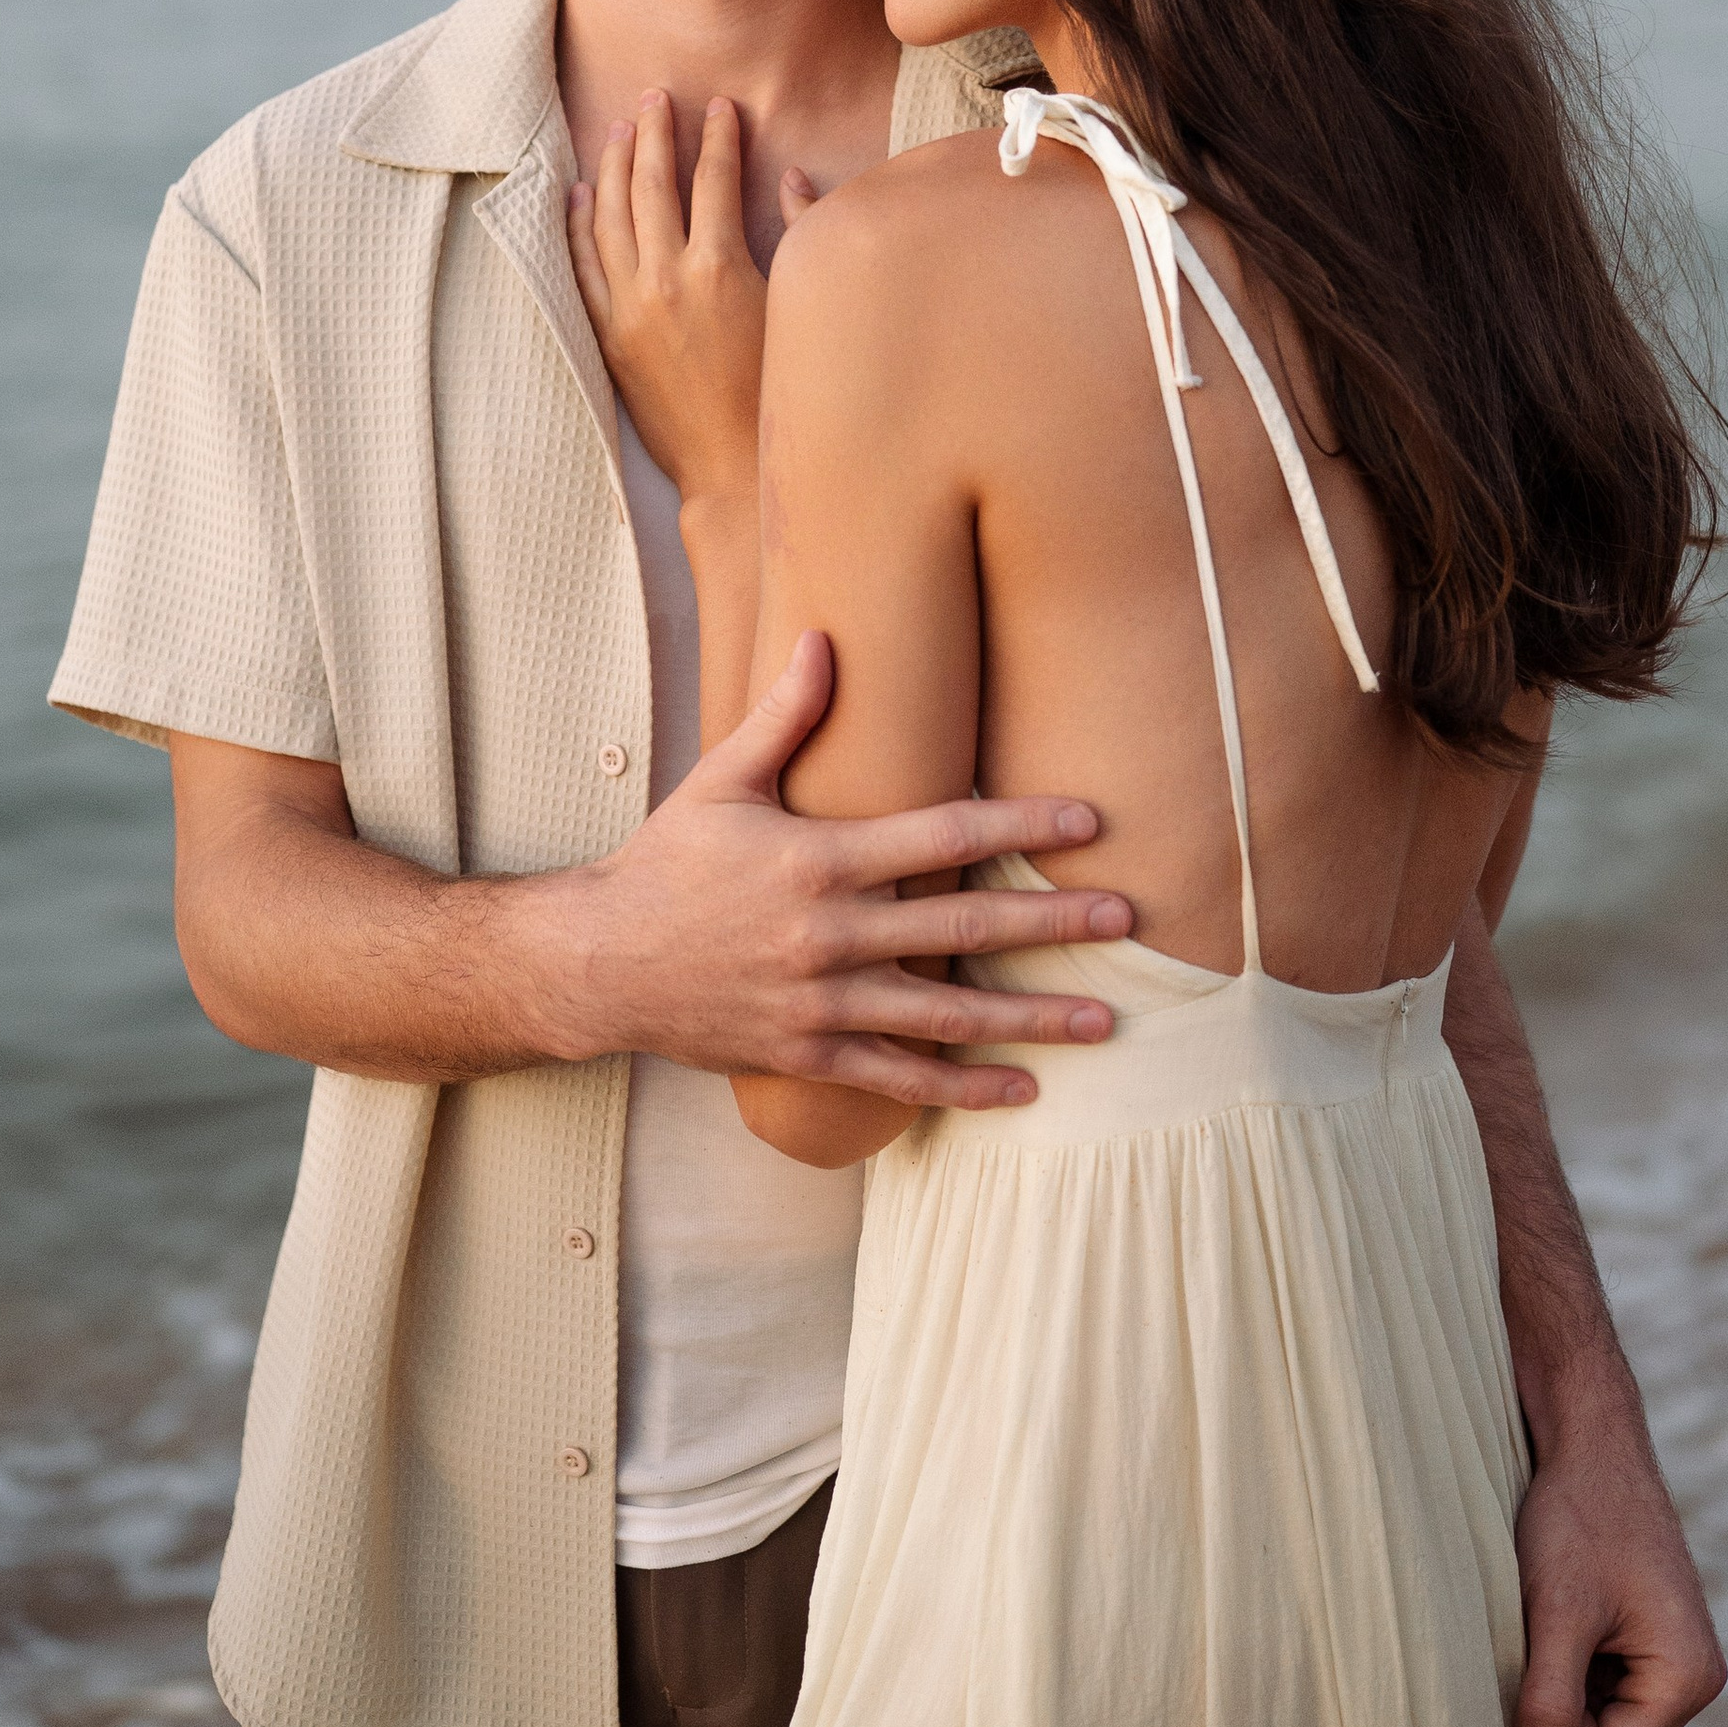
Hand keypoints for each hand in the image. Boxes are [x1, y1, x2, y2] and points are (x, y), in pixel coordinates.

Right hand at [534, 631, 1131, 1104]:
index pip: (941, 837)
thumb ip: (785, 716)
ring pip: (945, 1015)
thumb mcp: (722, 780)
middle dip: (1053, 924)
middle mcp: (827, 935)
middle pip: (963, 929)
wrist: (599, 962)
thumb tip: (824, 635)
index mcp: (818, 859)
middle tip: (1128, 919)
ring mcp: (820, 1003)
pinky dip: (963, 1086)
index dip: (1021, 827)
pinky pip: (897, 1076)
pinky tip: (1022, 1090)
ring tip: (1104, 1022)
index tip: (1089, 820)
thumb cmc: (666, 862)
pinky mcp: (808, 1054)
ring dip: (1031, 1021)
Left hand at [565, 91, 814, 500]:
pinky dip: (577, 226)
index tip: (720, 106)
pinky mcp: (609, 337)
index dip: (718, 138)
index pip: (713, 180)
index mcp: (720, 267)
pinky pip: (582, 268)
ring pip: (610, 218)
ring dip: (614, 167)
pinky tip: (578, 194)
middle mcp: (667, 279)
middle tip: (655, 95)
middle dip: (655, 134)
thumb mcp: (799, 305)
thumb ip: (800, 233)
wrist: (735, 466)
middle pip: (652, 186)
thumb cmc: (780, 391)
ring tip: (618, 129)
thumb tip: (795, 178)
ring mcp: (631, 307)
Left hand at [1509, 1367, 1725, 1726]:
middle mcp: (1697, 1677)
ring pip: (1603, 1719)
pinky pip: (1606, 1686)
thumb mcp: (1555, 1614)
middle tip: (1545, 1631)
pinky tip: (1567, 1607)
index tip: (1536, 1657)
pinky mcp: (1657, 1638)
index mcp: (1687, 1679)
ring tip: (1557, 1613)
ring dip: (1567, 1679)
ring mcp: (1679, 1657)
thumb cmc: (1576, 1518)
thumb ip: (1550, 1701)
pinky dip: (1575, 1658)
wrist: (1591, 1442)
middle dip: (1565, 1704)